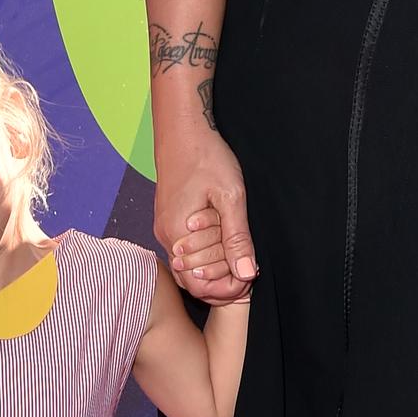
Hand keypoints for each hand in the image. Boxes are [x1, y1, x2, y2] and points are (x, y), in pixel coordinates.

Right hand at [155, 135, 255, 301]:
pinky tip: (225, 239)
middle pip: (193, 280)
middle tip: (251, 265)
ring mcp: (166, 228)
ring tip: (240, 251)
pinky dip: (207, 251)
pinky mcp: (170, 219)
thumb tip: (246, 273)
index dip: (228, 288)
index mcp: (177, 235)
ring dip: (216, 265)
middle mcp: (166, 236)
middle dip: (224, 278)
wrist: (183, 129)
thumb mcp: (231, 197)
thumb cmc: (206, 157)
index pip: (199, 286)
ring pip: (190, 265)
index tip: (251, 275)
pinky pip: (187, 249)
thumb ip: (237, 238)